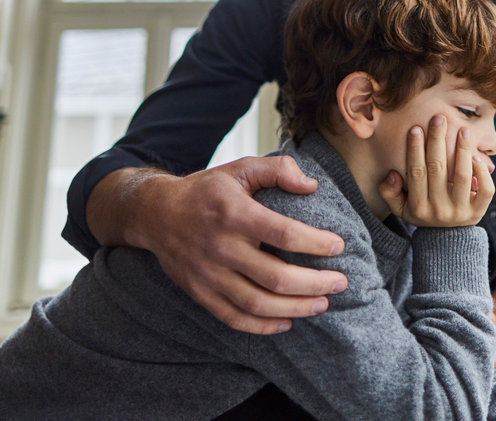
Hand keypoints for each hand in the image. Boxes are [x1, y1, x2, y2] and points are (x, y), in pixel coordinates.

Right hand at [108, 157, 348, 334]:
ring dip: (297, 308)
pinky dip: (265, 327)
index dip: (317, 244)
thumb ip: (277, 169)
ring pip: (259, 304)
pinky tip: (288, 321)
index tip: (338, 246)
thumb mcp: (239, 168)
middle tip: (340, 282)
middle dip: (316, 283)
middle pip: (277, 277)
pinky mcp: (199, 293)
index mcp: (234, 212)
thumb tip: (311, 185)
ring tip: (322, 303)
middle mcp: (220, 246)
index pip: (284, 234)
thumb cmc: (207, 190)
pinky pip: (235, 319)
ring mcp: (208, 274)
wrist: (156, 213)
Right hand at [379, 115, 494, 226]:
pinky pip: (485, 190)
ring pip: (462, 176)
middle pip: (438, 169)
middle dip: (437, 141)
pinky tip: (476, 156)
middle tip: (439, 118)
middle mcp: (439, 209)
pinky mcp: (479, 211)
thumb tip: (393, 173)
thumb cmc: (422, 214)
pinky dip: (483, 172)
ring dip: (463, 150)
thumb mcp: (400, 207)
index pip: (416, 172)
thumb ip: (389, 192)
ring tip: (464, 130)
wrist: (446, 239)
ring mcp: (461, 211)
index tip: (416, 128)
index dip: (415, 149)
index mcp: (418, 207)